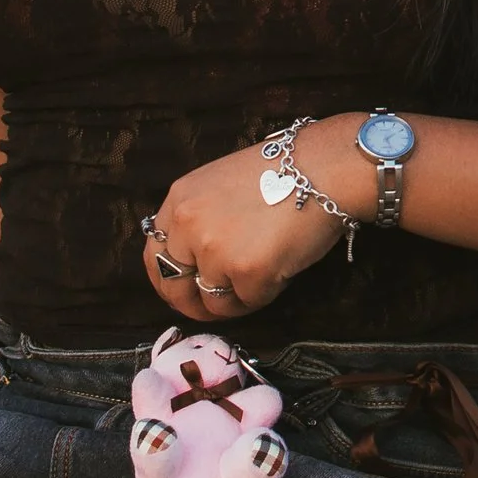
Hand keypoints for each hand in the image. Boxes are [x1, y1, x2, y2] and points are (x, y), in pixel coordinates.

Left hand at [141, 118, 370, 320]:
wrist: (323, 168)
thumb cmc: (283, 171)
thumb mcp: (221, 183)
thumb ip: (201, 217)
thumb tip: (195, 258)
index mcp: (180, 201)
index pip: (154, 254)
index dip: (168, 279)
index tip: (182, 291)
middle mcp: (189, 227)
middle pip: (175, 287)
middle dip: (191, 304)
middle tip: (212, 308)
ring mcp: (215, 252)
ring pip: (213, 302)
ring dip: (235, 300)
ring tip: (261, 280)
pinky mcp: (247, 273)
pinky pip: (249, 303)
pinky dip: (265, 294)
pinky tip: (281, 271)